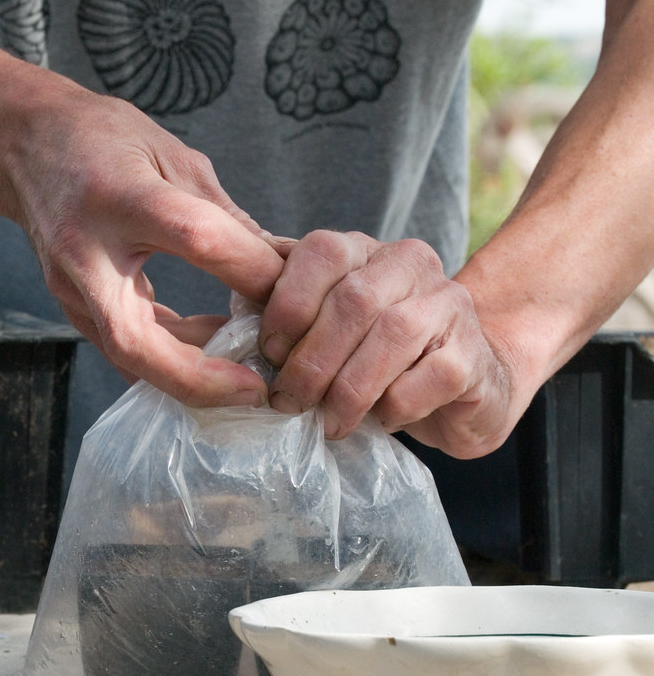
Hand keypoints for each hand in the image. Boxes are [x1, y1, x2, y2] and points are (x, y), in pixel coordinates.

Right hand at [0, 75, 285, 406]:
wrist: (20, 143)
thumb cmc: (100, 138)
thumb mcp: (171, 155)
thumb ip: (226, 216)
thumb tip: (283, 264)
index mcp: (120, 194)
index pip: (196, 238)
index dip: (249, 270)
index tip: (291, 292)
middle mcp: (87, 250)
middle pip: (137, 339)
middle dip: (201, 378)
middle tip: (256, 391)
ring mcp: (72, 288)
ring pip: (129, 357)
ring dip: (192, 377)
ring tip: (248, 377)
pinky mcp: (73, 308)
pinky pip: (126, 350)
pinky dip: (171, 361)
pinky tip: (212, 355)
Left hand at [258, 231, 514, 457]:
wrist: (460, 386)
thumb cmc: (373, 362)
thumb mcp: (319, 334)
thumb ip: (269, 321)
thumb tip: (201, 331)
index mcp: (363, 251)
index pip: (322, 253)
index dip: (288, 305)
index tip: (268, 354)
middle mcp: (410, 264)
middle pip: (354, 300)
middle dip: (311, 360)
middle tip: (289, 403)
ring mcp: (449, 305)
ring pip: (394, 335)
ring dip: (349, 389)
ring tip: (329, 423)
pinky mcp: (473, 354)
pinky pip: (431, 376)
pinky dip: (396, 405)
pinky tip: (382, 420)